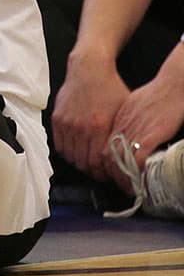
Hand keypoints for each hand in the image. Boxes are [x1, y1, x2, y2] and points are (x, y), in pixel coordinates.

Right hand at [52, 53, 128, 181]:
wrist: (89, 68)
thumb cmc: (110, 88)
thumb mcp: (123, 112)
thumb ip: (121, 137)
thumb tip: (125, 159)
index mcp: (99, 127)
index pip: (96, 163)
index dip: (102, 174)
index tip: (108, 174)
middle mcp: (80, 127)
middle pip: (82, 163)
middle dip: (92, 171)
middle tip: (98, 171)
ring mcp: (67, 123)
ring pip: (70, 156)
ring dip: (79, 162)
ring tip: (88, 161)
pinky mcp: (57, 118)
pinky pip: (59, 145)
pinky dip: (67, 151)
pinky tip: (77, 149)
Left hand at [104, 77, 183, 191]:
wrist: (171, 86)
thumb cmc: (155, 95)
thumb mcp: (133, 107)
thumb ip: (127, 122)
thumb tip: (126, 136)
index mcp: (118, 122)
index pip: (103, 148)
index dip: (105, 165)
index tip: (111, 176)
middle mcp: (123, 128)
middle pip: (108, 157)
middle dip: (112, 176)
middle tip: (120, 186)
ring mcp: (135, 132)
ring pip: (121, 161)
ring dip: (123, 179)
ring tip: (130, 189)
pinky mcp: (150, 136)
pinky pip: (138, 159)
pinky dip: (138, 173)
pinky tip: (141, 182)